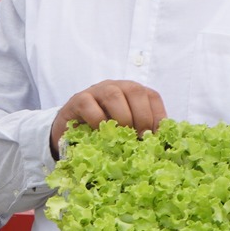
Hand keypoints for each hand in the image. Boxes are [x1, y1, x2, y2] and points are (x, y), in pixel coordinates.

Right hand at [51, 80, 165, 152]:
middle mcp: (116, 86)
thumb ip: (140, 132)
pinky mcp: (78, 99)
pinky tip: (101, 134)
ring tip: (122, 136)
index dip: (157, 115)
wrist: (71, 132)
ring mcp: (96, 91)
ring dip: (122, 117)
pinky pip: (90, 106)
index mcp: (132, 93)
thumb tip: (158, 144)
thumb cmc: (103, 132)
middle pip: (135, 90)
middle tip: (141, 137)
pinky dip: (98, 121)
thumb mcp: (125, 131)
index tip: (156, 135)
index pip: (151, 96)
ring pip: (114, 95)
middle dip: (142, 116)